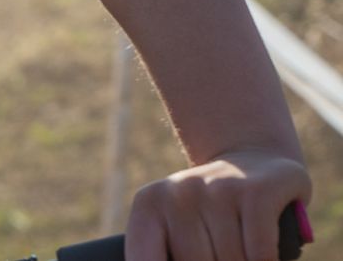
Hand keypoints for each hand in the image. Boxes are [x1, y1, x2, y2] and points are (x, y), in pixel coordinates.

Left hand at [125, 149, 312, 260]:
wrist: (255, 158)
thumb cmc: (212, 211)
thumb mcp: (179, 229)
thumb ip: (171, 253)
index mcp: (149, 204)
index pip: (144, 259)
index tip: (184, 258)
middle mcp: (179, 191)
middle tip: (220, 250)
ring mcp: (218, 188)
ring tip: (245, 249)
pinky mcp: (256, 191)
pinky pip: (260, 253)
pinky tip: (266, 256)